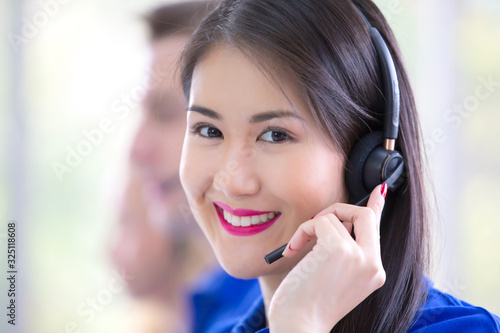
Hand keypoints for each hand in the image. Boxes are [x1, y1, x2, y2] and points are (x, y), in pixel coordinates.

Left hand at [268, 184, 386, 332]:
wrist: (299, 327)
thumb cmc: (307, 306)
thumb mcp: (332, 277)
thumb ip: (342, 249)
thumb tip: (335, 222)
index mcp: (373, 272)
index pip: (378, 231)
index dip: (378, 206)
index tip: (380, 190)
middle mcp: (372, 264)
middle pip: (364, 215)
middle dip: (337, 211)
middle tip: (315, 225)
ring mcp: (359, 256)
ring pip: (334, 216)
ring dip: (310, 227)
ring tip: (298, 249)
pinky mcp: (339, 249)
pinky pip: (319, 221)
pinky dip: (302, 231)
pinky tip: (293, 251)